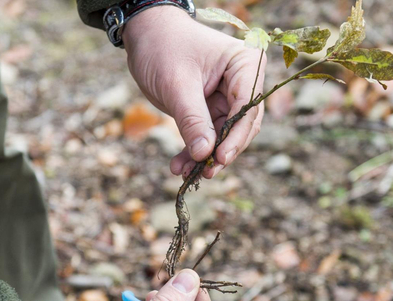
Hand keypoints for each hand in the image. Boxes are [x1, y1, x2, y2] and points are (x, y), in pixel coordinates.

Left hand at [123, 6, 265, 178]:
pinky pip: (210, 135)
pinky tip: (180, 166)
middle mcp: (244, 81)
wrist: (145, 35)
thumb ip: (192, 119)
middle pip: (242, 125)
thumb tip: (204, 154)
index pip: (247, 106)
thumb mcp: (176, 84)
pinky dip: (195, 150)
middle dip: (222, 151)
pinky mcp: (214, 108)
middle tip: (204, 174)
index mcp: (246, 64)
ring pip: (226, 135)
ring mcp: (230, 96)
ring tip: (185, 173)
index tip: (218, 158)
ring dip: (206, 156)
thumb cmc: (162, 46)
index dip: (235, 135)